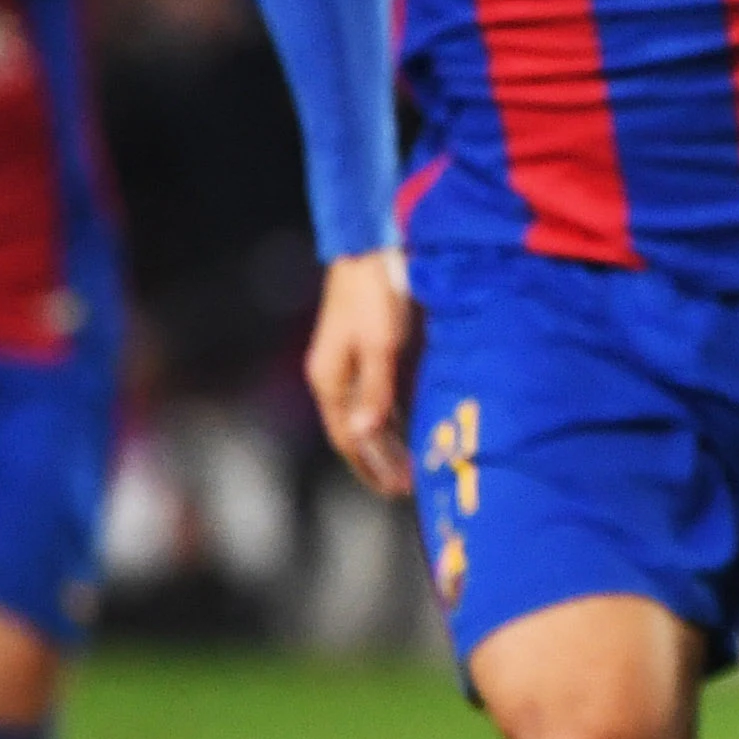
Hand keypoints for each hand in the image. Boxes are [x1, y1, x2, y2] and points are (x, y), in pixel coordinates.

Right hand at [308, 250, 419, 495]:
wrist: (370, 248)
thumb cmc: (376, 294)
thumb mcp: (380, 345)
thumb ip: (375, 391)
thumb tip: (362, 435)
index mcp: (330, 379)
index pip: (347, 437)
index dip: (369, 466)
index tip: (394, 490)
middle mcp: (334, 376)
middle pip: (354, 431)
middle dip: (377, 460)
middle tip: (405, 487)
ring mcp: (347, 362)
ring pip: (365, 413)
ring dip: (385, 440)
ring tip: (409, 464)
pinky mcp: (364, 348)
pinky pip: (375, 394)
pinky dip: (390, 415)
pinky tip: (407, 425)